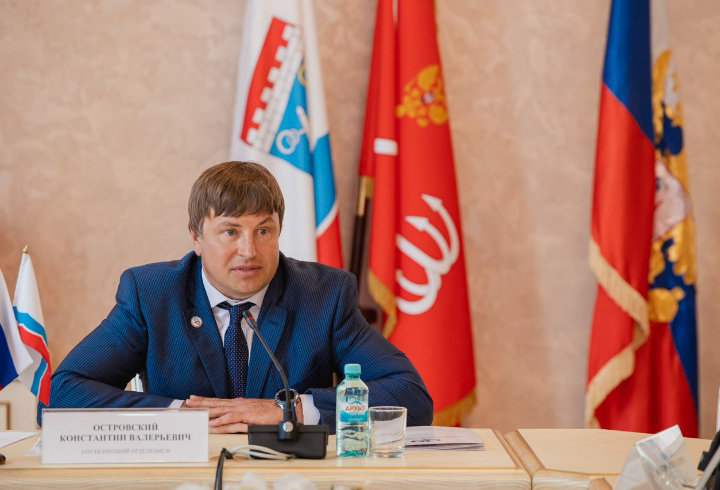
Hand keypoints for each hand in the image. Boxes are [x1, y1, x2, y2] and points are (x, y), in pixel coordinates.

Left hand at [184, 395, 302, 432]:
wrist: (281, 409)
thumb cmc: (268, 412)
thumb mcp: (251, 413)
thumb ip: (239, 415)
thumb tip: (229, 418)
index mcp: (238, 403)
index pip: (218, 401)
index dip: (206, 400)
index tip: (194, 398)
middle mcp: (238, 404)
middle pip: (216, 402)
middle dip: (201, 402)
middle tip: (189, 401)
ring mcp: (242, 408)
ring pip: (221, 408)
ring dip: (207, 409)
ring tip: (196, 410)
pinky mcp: (247, 415)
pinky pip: (231, 418)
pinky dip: (221, 420)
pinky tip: (213, 422)